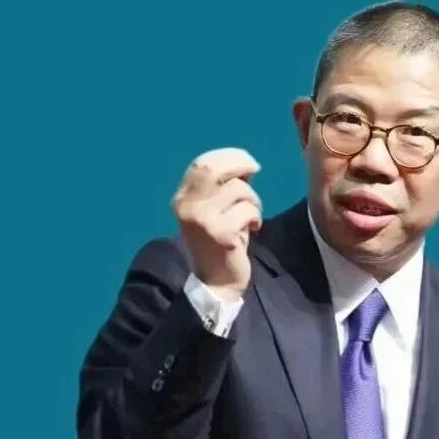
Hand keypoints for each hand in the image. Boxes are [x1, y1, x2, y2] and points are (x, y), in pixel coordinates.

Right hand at [171, 148, 261, 302]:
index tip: (247, 162)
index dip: (228, 156)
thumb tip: (246, 164)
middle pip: (214, 168)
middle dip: (240, 163)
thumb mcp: (215, 211)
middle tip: (255, 170)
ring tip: (251, 217)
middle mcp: (187, 206)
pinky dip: (256, 218)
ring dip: (253, 201)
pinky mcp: (220, 233)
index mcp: (182, 198)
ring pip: (238, 189)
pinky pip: (248, 211)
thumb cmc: (219, 242)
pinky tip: (252, 231)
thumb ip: (222, 188)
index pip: (202, 163)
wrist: (216, 282)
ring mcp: (202, 220)